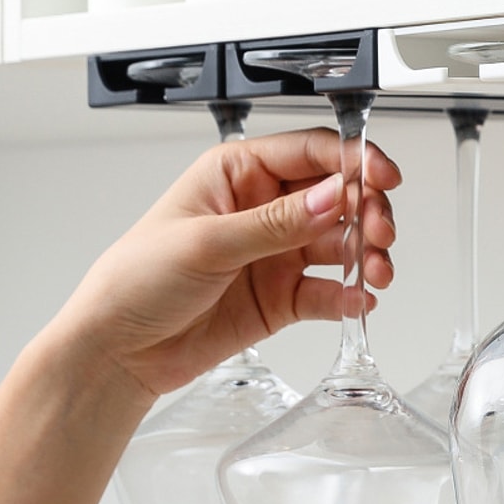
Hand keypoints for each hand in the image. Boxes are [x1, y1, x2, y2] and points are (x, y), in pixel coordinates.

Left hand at [59, 126, 400, 398]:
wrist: (120, 350)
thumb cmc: (137, 280)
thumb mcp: (207, 242)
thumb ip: (276, 222)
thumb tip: (332, 196)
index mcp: (239, 174)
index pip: (310, 152)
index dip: (353, 160)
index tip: (382, 177)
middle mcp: (264, 209)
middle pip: (337, 196)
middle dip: (368, 211)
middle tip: (380, 233)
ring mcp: (278, 253)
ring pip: (342, 243)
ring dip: (368, 255)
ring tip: (376, 272)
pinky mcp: (285, 296)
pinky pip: (329, 290)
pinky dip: (350, 295)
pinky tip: (358, 300)